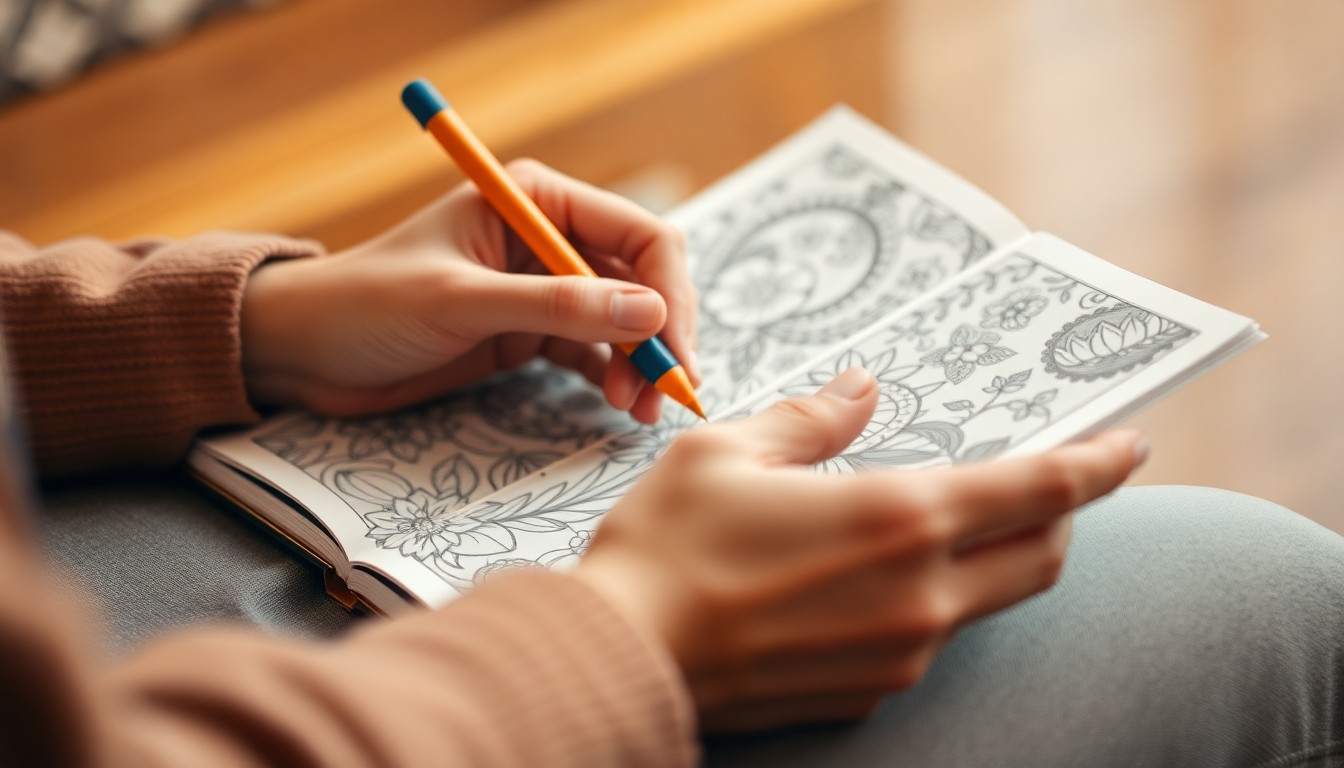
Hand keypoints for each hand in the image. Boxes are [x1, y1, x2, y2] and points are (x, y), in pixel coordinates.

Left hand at [240, 160, 696, 422]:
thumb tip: (649, 312)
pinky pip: (593, 352)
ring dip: (640, 363)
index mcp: (535, 199)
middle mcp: (548, 238)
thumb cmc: (366, 305)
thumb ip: (555, 306)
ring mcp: (542, 289)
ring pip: (624, 322)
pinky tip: (618, 404)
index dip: (667, 292)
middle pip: (641, 281)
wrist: (304, 352)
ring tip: (637, 410)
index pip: (638, 234)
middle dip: (659, 335)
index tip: (672, 352)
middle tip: (666, 393)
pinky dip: (613, 377)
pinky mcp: (530, 334)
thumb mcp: (460, 302)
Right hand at [574, 368, 1145, 731]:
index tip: (1130, 443)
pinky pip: (927, 640)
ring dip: (989, 559)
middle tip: (1047, 482)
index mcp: (898, 518)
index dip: (1096, 463)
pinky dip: (928, 601)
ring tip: (934, 525)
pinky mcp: (870, 691)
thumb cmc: (667, 545)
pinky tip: (869, 579)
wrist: (621, 656)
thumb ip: (814, 418)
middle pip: (1041, 556)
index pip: (1040, 489)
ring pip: (986, 602)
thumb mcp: (731, 451)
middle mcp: (920, 595)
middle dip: (1062, 516)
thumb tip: (859, 389)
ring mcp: (900, 654)